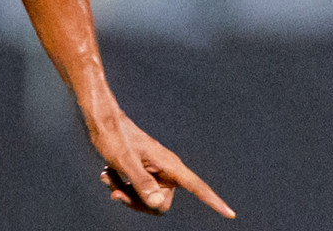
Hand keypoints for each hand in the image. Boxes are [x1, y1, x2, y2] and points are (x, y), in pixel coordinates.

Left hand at [89, 110, 234, 217]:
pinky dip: (122, 186)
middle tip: (116, 190)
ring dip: (126, 193)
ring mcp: (154, 172)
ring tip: (109, 177)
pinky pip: (137, 192)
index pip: (197, 186)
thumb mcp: (124, 160)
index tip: (230, 214)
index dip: (213, 201)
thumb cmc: (113, 136)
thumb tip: (157, 204)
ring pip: (146, 200)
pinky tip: (108, 175)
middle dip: (137, 202)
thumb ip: (141, 182)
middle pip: (161, 204)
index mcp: (169, 165)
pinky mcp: (143, 172)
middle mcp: (165, 170)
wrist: (102, 120)